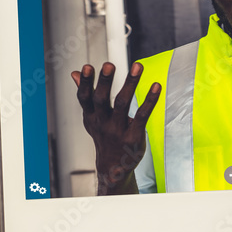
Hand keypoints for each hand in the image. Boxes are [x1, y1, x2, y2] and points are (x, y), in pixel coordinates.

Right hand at [71, 62, 159, 194]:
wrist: (113, 166)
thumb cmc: (104, 135)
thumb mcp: (92, 117)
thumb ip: (86, 94)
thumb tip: (75, 73)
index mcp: (91, 116)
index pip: (85, 98)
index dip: (86, 83)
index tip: (87, 66)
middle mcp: (102, 122)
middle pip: (101, 100)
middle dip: (104, 82)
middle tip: (109, 64)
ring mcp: (118, 130)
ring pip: (122, 104)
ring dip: (130, 84)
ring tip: (137, 65)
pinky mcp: (134, 136)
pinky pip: (142, 116)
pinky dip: (150, 100)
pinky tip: (157, 85)